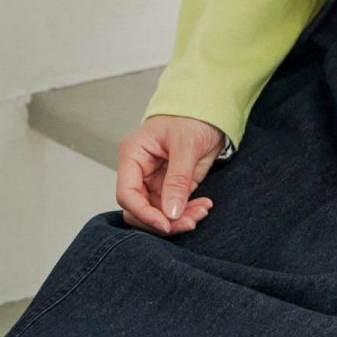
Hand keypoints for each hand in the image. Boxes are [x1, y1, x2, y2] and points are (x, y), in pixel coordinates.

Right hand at [115, 115, 224, 235]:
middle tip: (190, 222)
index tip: (166, 224)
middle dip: (163, 221)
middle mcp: (139, 171)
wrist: (209, 112)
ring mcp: (153, 181)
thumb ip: (178, 178)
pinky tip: (204, 206)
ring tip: (202, 212)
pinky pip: (171, 209)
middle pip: (139, 209)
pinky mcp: (169, 187)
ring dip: (178, 219)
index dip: (143, 213)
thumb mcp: (187, 144)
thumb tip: (170, 213)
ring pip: (156, 213)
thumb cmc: (193, 117)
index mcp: (133, 154)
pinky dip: (187, 212)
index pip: (126, 193)